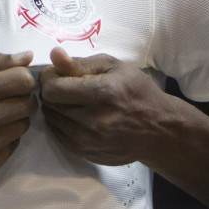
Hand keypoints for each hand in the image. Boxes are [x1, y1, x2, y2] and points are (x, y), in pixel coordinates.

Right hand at [0, 51, 38, 184]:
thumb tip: (28, 57)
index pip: (23, 81)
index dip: (21, 77)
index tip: (11, 79)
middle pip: (29, 104)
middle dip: (21, 97)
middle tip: (2, 97)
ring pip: (23, 126)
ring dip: (14, 118)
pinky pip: (13, 146)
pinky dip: (4, 137)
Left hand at [39, 46, 169, 165]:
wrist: (158, 129)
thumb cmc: (137, 92)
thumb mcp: (114, 67)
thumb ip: (81, 63)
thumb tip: (54, 55)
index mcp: (102, 93)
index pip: (53, 88)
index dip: (50, 77)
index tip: (57, 73)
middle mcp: (93, 121)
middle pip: (49, 103)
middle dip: (52, 91)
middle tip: (66, 85)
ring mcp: (88, 141)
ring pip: (52, 119)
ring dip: (56, 107)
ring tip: (74, 101)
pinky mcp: (85, 153)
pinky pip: (58, 134)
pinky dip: (61, 123)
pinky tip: (77, 116)